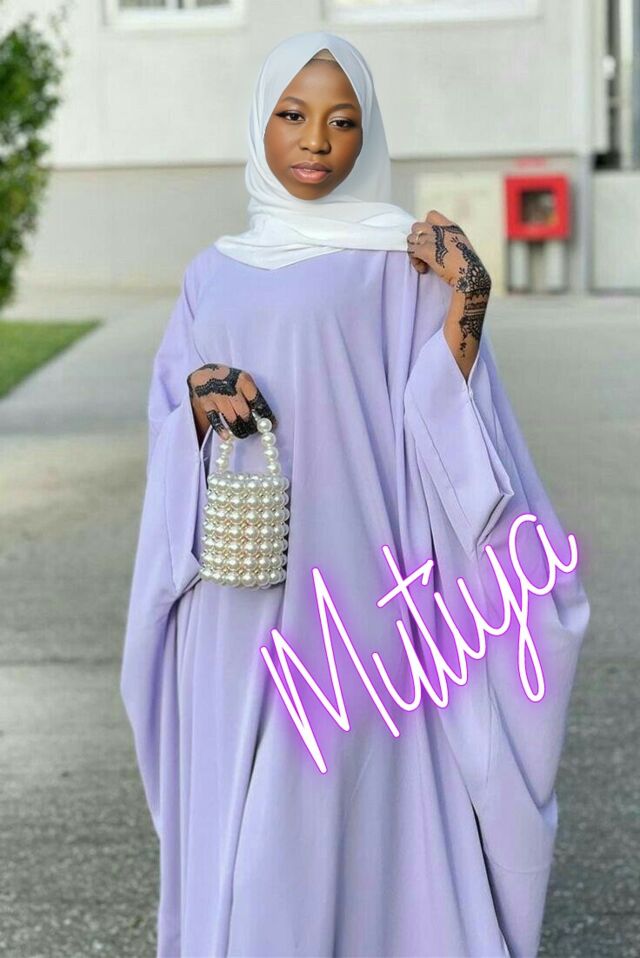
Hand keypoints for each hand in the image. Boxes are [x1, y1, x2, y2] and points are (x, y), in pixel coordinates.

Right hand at [187, 363, 277, 440]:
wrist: (205, 374)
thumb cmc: (230, 381)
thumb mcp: (243, 381)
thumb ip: (251, 395)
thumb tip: (263, 416)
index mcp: (244, 380)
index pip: (258, 401)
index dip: (265, 415)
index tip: (272, 425)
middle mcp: (231, 387)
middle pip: (244, 412)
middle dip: (251, 425)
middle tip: (254, 430)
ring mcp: (218, 395)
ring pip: (231, 418)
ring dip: (238, 428)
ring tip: (243, 433)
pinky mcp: (207, 403)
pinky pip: (215, 419)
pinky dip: (221, 429)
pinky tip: (226, 437)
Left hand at [407, 209, 491, 347]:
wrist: (470, 277)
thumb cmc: (468, 268)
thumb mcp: (461, 247)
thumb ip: (449, 241)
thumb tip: (436, 246)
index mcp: (452, 227)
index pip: (431, 215)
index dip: (426, 227)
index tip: (430, 241)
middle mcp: (442, 229)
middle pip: (417, 226)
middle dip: (416, 240)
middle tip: (423, 254)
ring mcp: (434, 239)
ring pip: (411, 239)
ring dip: (414, 252)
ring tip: (423, 264)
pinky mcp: (427, 250)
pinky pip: (411, 251)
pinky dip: (415, 262)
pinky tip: (424, 270)